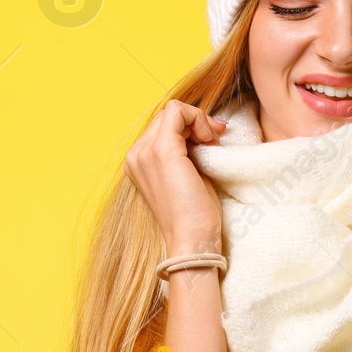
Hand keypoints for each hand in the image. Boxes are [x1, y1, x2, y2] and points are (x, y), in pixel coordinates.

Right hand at [124, 100, 227, 250]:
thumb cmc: (194, 215)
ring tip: (212, 145)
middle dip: (196, 122)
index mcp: (138, 162)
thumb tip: (203, 126)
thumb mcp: (186, 176)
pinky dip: (198, 119)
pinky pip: (178, 111)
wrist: (192, 241)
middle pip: (167, 116)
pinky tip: (211, 140)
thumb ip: (185, 151)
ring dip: (198, 121)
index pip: (163, 126)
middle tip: (215, 142)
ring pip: (173, 111)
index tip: (212, 140)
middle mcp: (135, 155)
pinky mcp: (161, 151)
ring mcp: (145, 153)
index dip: (190, 126)